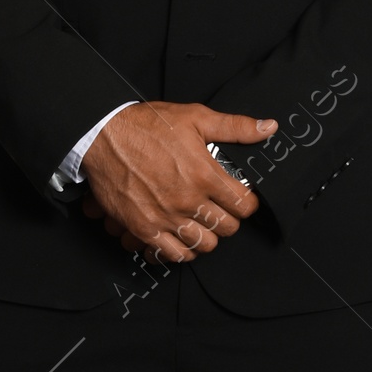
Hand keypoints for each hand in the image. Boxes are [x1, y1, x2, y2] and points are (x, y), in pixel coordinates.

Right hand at [78, 101, 276, 262]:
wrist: (102, 135)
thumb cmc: (146, 125)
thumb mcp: (195, 117)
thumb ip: (235, 127)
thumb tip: (268, 128)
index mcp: (204, 175)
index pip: (244, 205)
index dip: (247, 203)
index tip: (241, 199)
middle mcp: (187, 200)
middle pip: (227, 228)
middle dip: (229, 220)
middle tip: (221, 210)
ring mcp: (165, 217)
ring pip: (203, 245)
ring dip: (207, 236)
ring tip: (201, 224)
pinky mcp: (143, 228)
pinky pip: (172, 254)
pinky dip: (180, 250)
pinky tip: (180, 238)